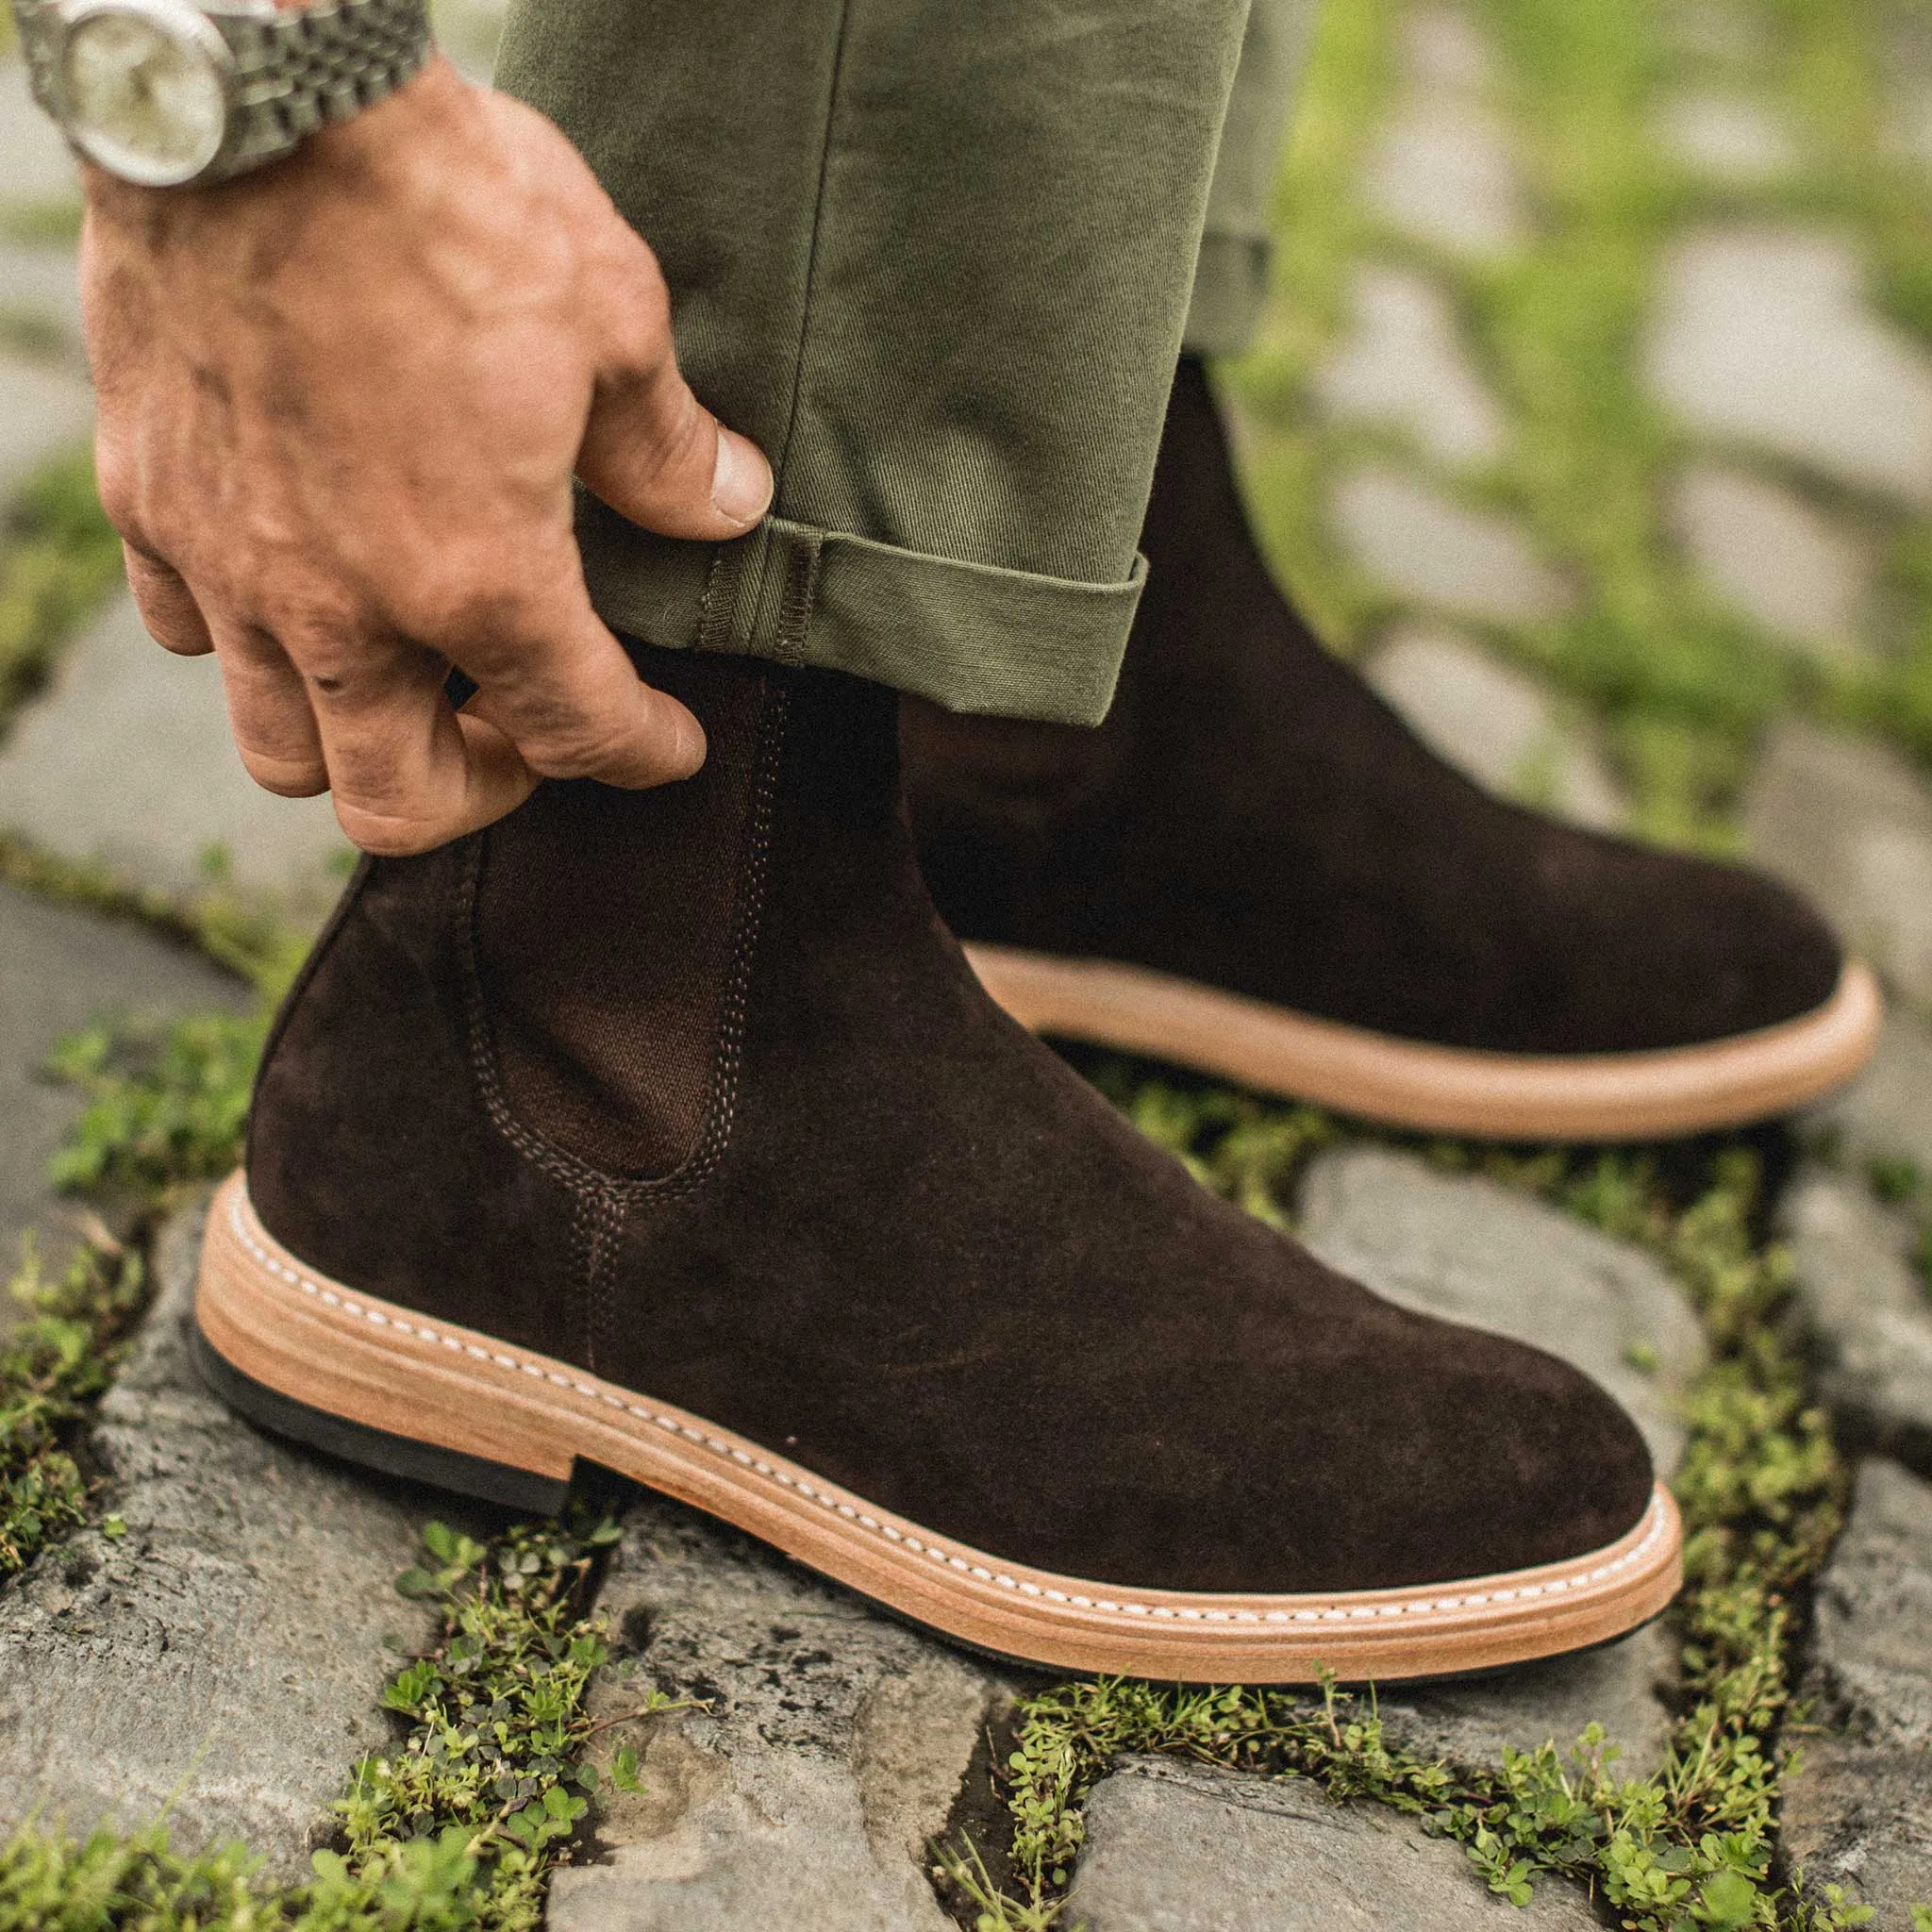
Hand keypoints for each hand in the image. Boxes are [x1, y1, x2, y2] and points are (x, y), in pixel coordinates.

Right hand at [82, 58, 771, 855]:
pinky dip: (249, 642)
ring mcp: (233, 565)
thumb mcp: (613, 321)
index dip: (643, 755)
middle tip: (521, 728)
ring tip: (412, 674)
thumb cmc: (446, 203)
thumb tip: (728, 505)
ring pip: (281, 748)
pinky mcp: (148, 501)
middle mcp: (344, 609)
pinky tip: (303, 582)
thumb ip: (668, 450)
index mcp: (482, 582)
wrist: (256, 101)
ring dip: (358, 739)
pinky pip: (189, 632)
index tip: (668, 744)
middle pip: (396, 804)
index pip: (578, 734)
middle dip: (478, 790)